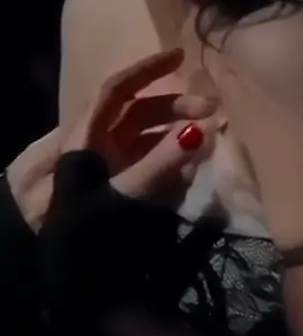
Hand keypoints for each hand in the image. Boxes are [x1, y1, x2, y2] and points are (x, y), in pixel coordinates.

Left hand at [7, 49, 221, 231]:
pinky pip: (152, 166)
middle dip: (177, 107)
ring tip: (209, 139)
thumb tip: (201, 129)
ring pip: (149, 139)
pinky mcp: (122, 191)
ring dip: (178, 134)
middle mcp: (99, 145)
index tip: (181, 56)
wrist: (57, 280)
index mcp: (87, 136)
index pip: (118, 88)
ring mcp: (111, 169)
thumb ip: (161, 163)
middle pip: (141, 112)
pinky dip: (174, 162)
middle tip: (213, 112)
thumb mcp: (120, 195)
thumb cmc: (80, 231)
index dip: (148, 69)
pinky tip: (194, 168)